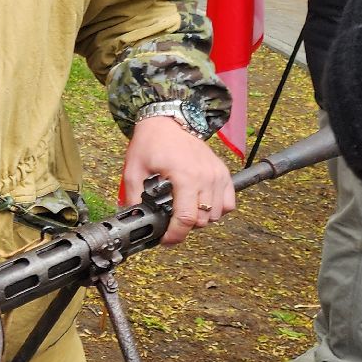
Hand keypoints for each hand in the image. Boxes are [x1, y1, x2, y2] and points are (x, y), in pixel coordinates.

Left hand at [121, 116, 234, 244]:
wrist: (167, 121)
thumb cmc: (151, 143)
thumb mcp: (134, 169)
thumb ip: (133, 196)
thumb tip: (134, 218)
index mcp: (184, 176)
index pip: (186, 218)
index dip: (175, 235)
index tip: (165, 239)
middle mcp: (205, 177)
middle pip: (202, 220)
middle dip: (185, 226)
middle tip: (171, 220)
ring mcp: (217, 175)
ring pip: (216, 215)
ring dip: (201, 218)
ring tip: (184, 210)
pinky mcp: (223, 173)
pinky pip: (229, 203)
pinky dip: (217, 209)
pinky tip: (201, 204)